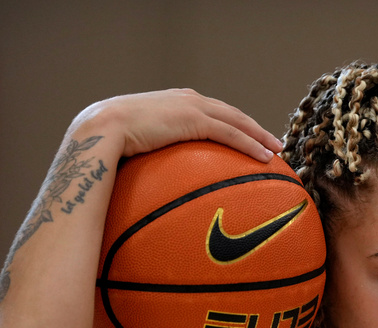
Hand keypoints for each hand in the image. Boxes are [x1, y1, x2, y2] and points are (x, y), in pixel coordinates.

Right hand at [71, 89, 282, 161]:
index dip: (234, 124)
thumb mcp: (138, 142)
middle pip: (231, 114)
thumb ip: (154, 151)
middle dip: (254, 128)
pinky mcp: (194, 119)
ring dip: (260, 136)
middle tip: (273, 143)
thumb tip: (155, 178)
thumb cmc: (111, 142)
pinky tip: (265, 157)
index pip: (213, 111)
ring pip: (237, 121)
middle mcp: (187, 99)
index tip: (249, 137)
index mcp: (175, 101)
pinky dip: (251, 144)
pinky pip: (231, 133)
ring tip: (276, 151)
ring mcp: (191, 106)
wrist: (100, 128)